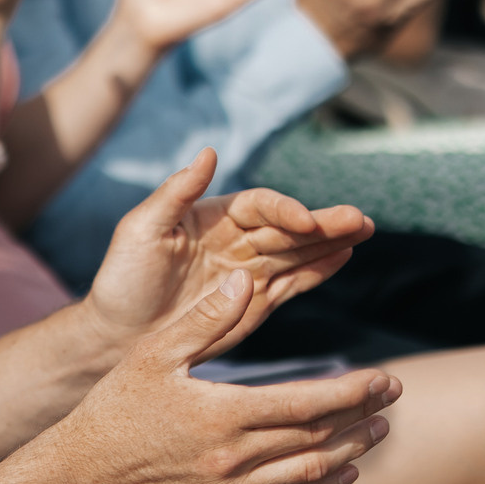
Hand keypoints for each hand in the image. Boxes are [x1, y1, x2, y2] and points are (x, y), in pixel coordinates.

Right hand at [45, 271, 400, 483]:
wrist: (84, 476)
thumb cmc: (115, 408)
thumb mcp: (152, 355)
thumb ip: (204, 321)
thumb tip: (246, 284)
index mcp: (220, 414)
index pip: (307, 404)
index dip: (352, 392)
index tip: (384, 379)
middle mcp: (233, 458)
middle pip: (319, 438)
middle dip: (362, 416)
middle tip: (392, 397)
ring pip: (311, 474)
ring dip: (351, 453)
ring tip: (376, 432)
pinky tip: (344, 475)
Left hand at [84, 149, 372, 341]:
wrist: (120, 333)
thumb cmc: (124, 278)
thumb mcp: (140, 230)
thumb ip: (176, 193)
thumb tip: (209, 151)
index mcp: (211, 216)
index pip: (258, 206)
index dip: (284, 210)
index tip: (303, 221)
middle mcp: (236, 239)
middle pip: (287, 227)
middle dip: (323, 223)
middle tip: (360, 219)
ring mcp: (249, 270)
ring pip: (298, 252)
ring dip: (331, 241)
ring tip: (364, 229)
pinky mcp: (256, 301)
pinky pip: (294, 281)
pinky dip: (319, 270)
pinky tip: (344, 256)